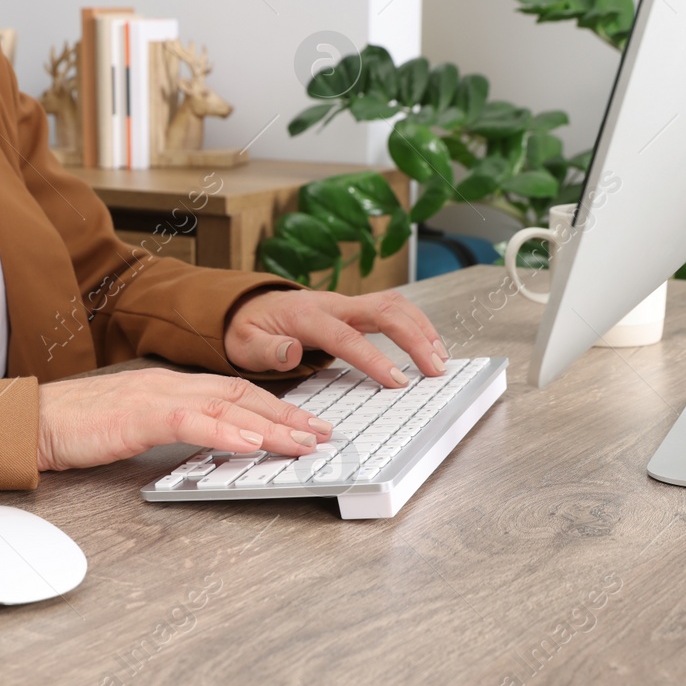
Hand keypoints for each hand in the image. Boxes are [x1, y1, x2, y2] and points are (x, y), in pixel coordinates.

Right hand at [36, 368, 332, 472]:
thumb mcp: (134, 426)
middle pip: (241, 394)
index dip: (275, 407)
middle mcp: (168, 384)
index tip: (306, 424)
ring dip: (270, 424)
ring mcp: (154, 396)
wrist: (28, 422)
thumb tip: (208, 444)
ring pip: (225, 404)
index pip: (234, 391)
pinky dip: (225, 431)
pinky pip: (190, 421)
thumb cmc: (73, 428)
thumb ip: (170, 428)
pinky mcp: (137, 415)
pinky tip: (250, 442)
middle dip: (287, 414)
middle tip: (323, 433)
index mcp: (168, 386)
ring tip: (302, 441)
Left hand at [223, 288, 447, 385]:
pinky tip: (428, 346)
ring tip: (440, 359)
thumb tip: (291, 353)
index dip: (373, 358)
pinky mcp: (356, 310)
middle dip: (414, 337)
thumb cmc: (250, 329)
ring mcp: (347, 304)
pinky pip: (393, 309)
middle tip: (435, 368)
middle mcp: (333, 305)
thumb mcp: (245, 344)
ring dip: (421, 328)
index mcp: (307, 316)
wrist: (250, 307)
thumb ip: (267, 350)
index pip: (346, 337)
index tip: (396, 381)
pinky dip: (415, 325)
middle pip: (383, 310)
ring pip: (394, 305)